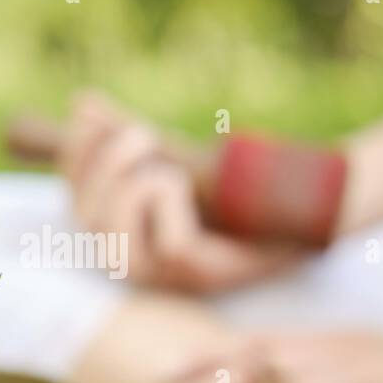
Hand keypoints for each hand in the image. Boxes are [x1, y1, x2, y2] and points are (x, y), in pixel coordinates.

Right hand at [61, 92, 297, 291]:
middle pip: (88, 221)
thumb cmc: (241, 182)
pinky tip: (181, 184)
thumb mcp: (175, 153)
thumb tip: (80, 105)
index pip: (75, 205)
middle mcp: (141, 264)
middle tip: (144, 134)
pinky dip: (170, 203)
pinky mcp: (206, 277)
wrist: (307, 200)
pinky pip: (173, 244)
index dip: (74, 163)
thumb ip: (127, 136)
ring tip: (168, 166)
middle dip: (105, 169)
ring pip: (118, 240)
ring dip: (134, 186)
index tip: (89, 119)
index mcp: (128, 236)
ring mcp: (171, 277)